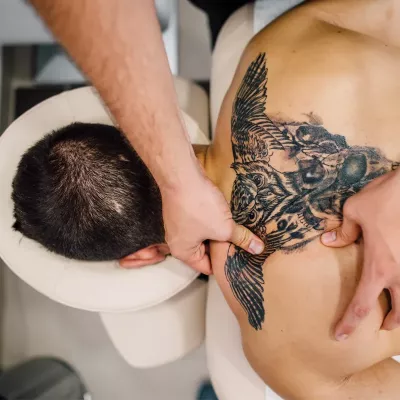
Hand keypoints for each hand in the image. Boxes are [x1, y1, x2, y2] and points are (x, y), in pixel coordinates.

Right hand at [161, 174, 264, 274]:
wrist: (182, 176)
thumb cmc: (198, 207)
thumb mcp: (224, 228)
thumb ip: (240, 239)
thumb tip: (257, 248)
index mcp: (183, 252)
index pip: (207, 267)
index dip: (225, 264)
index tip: (241, 259)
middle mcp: (177, 240)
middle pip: (205, 250)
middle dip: (223, 246)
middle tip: (242, 244)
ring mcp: (178, 223)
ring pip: (204, 233)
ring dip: (218, 230)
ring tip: (235, 228)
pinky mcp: (182, 208)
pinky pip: (200, 220)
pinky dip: (211, 219)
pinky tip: (224, 213)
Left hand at [321, 169, 399, 339]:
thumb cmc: (384, 198)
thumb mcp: (354, 212)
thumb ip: (344, 231)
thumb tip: (329, 241)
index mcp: (379, 267)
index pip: (361, 304)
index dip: (349, 323)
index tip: (340, 336)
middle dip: (392, 322)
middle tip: (383, 327)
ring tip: (399, 312)